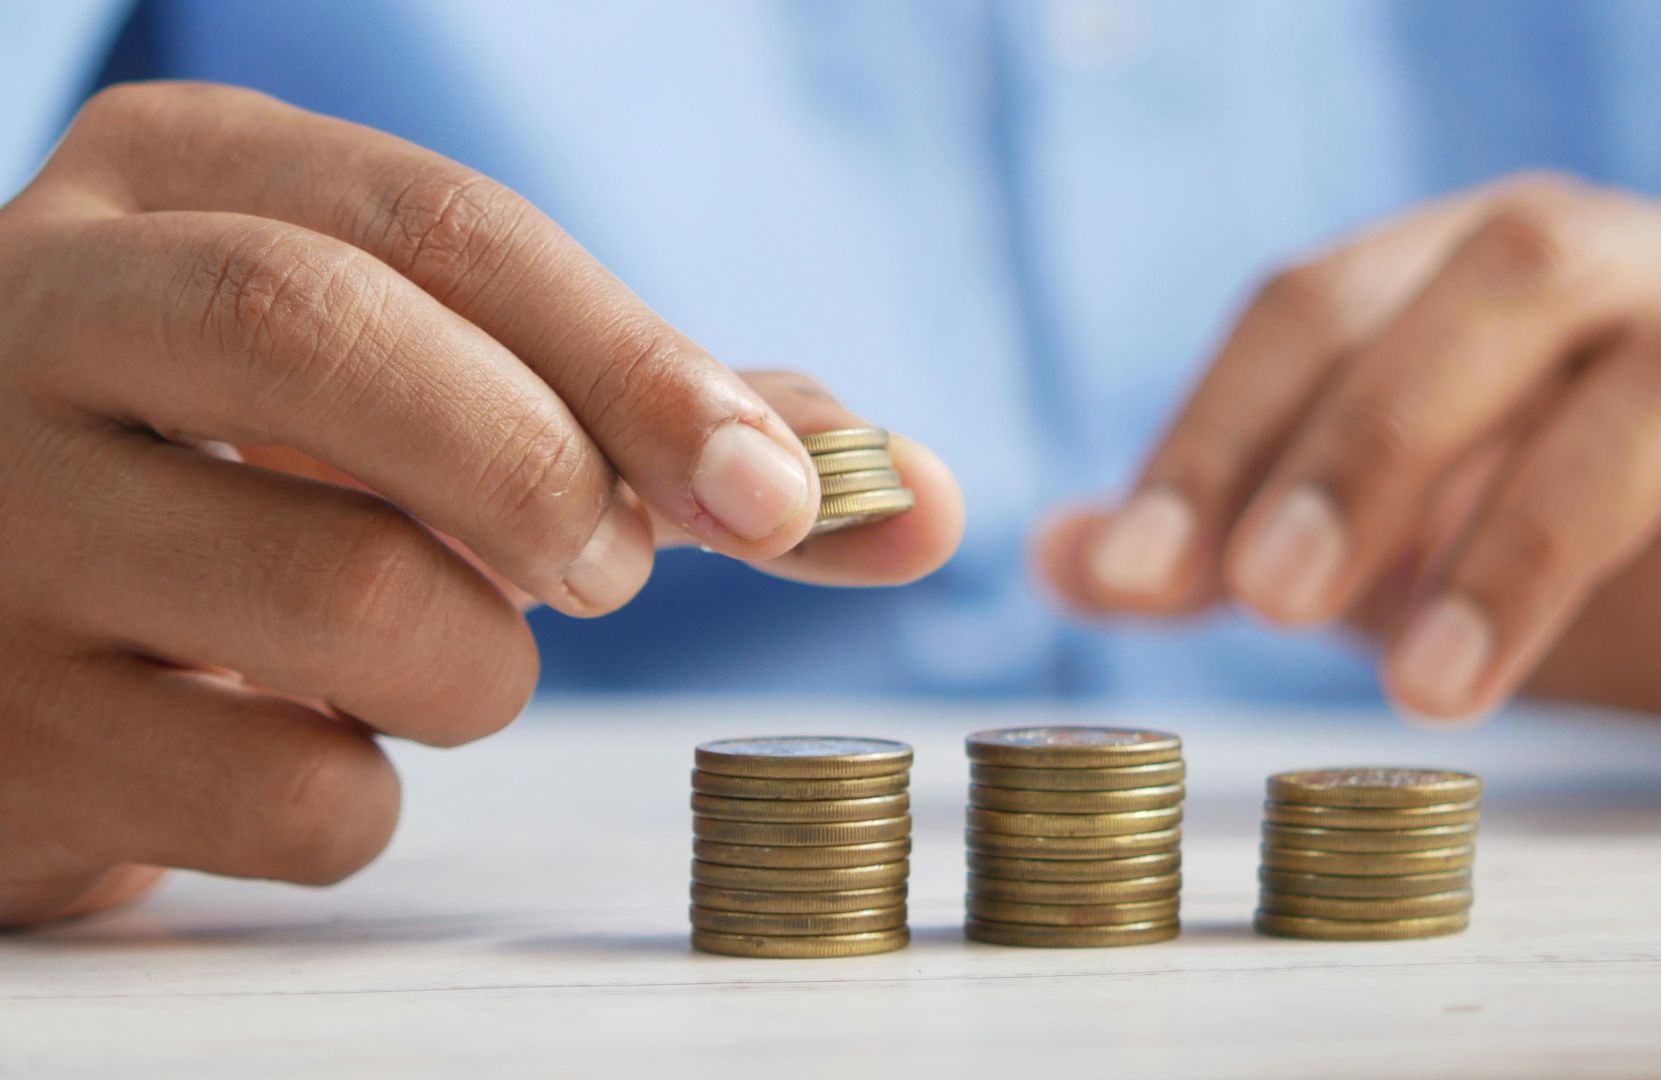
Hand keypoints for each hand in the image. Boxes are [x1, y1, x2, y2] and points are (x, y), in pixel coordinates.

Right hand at [0, 83, 962, 926]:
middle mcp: (38, 310)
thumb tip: (917, 494)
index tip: (776, 494)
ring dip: (478, 667)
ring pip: (346, 598)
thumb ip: (663, 416)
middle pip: (332, 340)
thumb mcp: (431, 378)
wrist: (8, 609)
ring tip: (431, 651)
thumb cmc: (269, 468)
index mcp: (177, 181)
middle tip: (606, 568)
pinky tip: (302, 743)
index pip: (444, 231)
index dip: (641, 366)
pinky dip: (368, 798)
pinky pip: (288, 796)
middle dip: (541, 470)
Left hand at [1038, 174, 1660, 781]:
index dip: (1221, 424)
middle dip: (1373, 436)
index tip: (1136, 570)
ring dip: (1533, 536)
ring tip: (1434, 693)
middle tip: (1270, 603)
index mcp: (1515, 270)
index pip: (1332, 292)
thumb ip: (1246, 543)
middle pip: (1515, 270)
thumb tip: (1063, 557)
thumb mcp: (1403, 555)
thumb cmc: (1608, 571)